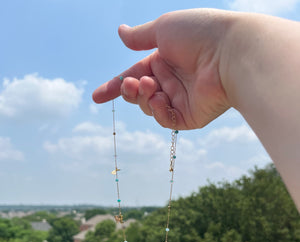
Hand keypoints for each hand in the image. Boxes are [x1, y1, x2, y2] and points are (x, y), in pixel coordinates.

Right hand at [92, 9, 232, 129]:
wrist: (229, 52)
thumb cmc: (198, 34)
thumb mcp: (163, 29)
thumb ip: (140, 36)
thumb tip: (120, 32)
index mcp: (164, 60)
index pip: (134, 75)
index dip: (115, 86)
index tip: (97, 96)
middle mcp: (172, 81)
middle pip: (140, 94)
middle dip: (130, 91)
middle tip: (131, 85)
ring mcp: (181, 100)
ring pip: (150, 108)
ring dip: (144, 98)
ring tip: (150, 86)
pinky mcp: (191, 117)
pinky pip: (167, 120)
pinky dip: (160, 111)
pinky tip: (162, 98)